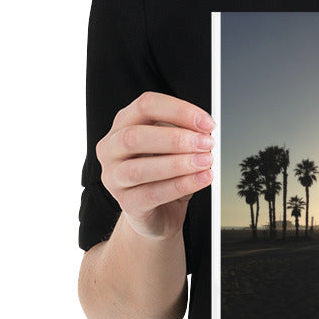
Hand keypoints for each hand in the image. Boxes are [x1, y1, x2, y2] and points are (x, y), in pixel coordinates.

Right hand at [96, 91, 214, 240]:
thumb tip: (205, 131)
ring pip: (140, 168)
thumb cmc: (165, 174)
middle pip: (135, 136)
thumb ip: (186, 135)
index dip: (179, 111)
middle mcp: (112, 149)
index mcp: (123, 125)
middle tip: (205, 143)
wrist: (158, 213)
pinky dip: (181, 185)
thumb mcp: (175, 148)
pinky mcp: (126, 203)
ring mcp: (114, 177)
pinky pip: (152, 194)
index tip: (206, 122)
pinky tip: (201, 179)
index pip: (146, 106)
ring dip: (178, 164)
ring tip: (205, 162)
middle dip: (176, 139)